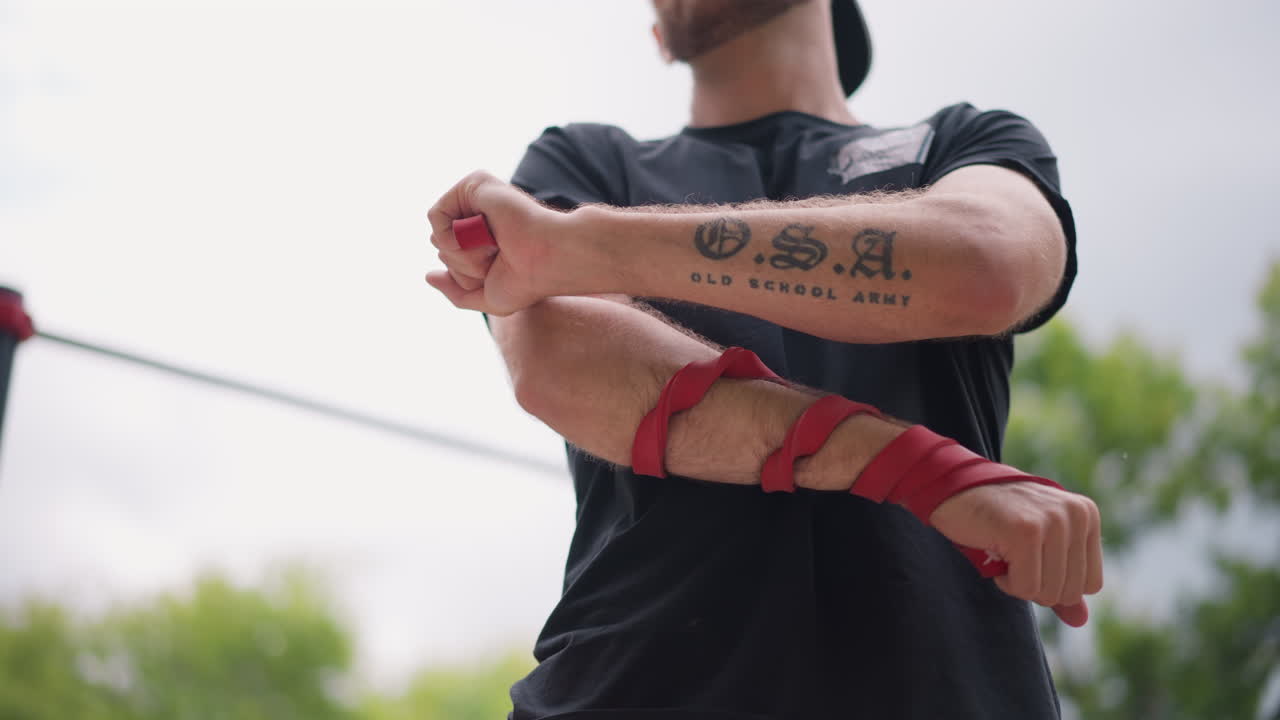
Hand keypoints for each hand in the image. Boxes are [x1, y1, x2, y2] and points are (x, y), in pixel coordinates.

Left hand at [425, 170, 564, 314]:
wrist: (548, 261)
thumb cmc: (527, 281)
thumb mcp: (488, 298)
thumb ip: (456, 292)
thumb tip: (429, 275)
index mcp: (482, 236)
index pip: (447, 257)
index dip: (466, 275)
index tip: (499, 270)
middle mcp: (479, 214)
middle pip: (438, 246)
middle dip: (462, 265)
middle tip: (498, 257)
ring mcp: (477, 196)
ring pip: (436, 234)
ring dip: (463, 253)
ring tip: (496, 245)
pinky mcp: (475, 183)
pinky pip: (436, 215)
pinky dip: (454, 236)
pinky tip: (485, 235)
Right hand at [929, 481, 1103, 626]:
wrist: (954, 489)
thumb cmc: (997, 519)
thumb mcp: (1038, 547)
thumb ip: (1062, 581)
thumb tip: (1079, 621)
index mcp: (1086, 515)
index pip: (1090, 584)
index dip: (1055, 583)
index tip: (1031, 557)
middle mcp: (1076, 515)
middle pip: (1070, 592)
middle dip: (1036, 586)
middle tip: (1014, 556)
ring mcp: (1052, 521)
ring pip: (1049, 593)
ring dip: (1019, 583)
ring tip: (1004, 552)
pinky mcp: (1025, 531)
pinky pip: (1025, 587)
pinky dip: (1005, 581)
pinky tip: (994, 553)